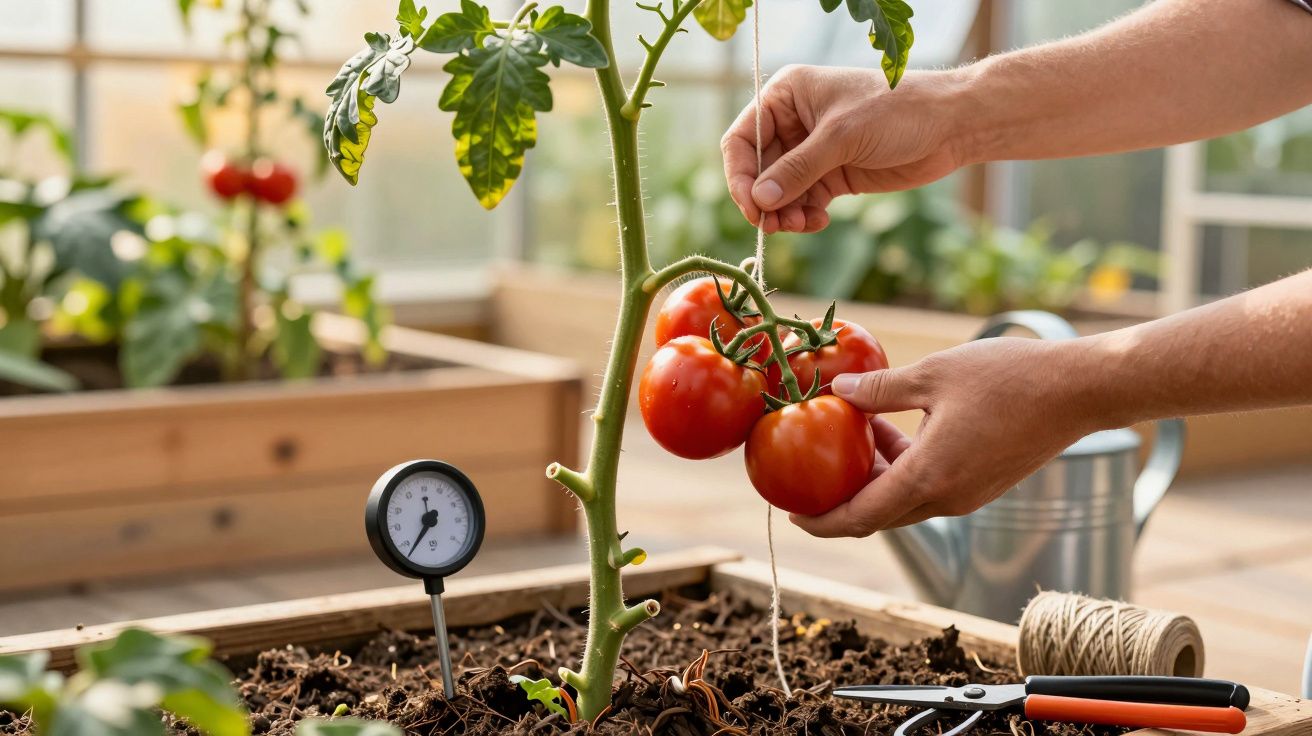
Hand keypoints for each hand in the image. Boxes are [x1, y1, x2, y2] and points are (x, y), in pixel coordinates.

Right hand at [721, 65, 968, 233]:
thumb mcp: (841, 137)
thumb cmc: (896, 111)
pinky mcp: (831, 175)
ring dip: (784, 214)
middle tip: (776, 226)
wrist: (950, 125)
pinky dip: (804, 217)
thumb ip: (798, 170)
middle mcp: (793, 122)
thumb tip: (760, 200)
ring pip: (779, 192)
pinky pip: (802, 202)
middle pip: (757, 171)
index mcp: (786, 96)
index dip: (739, 174)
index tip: (752, 206)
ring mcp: (812, 151)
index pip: (742, 138)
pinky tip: (818, 222)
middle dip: (765, 200)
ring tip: (800, 226)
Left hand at [788, 337, 1096, 537]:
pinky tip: (890, 427)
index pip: (860, 518)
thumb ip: (879, 389)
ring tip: (849, 433)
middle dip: (841, 495)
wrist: (1081, 389)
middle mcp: (946, 499)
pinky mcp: (982, 484)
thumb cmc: (1011, 378)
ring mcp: (967, 495)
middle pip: (878, 514)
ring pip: (904, 498)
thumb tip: (837, 388)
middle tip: (808, 468)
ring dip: (874, 474)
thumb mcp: (934, 374)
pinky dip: (902, 467)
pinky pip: (928, 487)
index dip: (821, 521)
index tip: (790, 512)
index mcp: (929, 479)